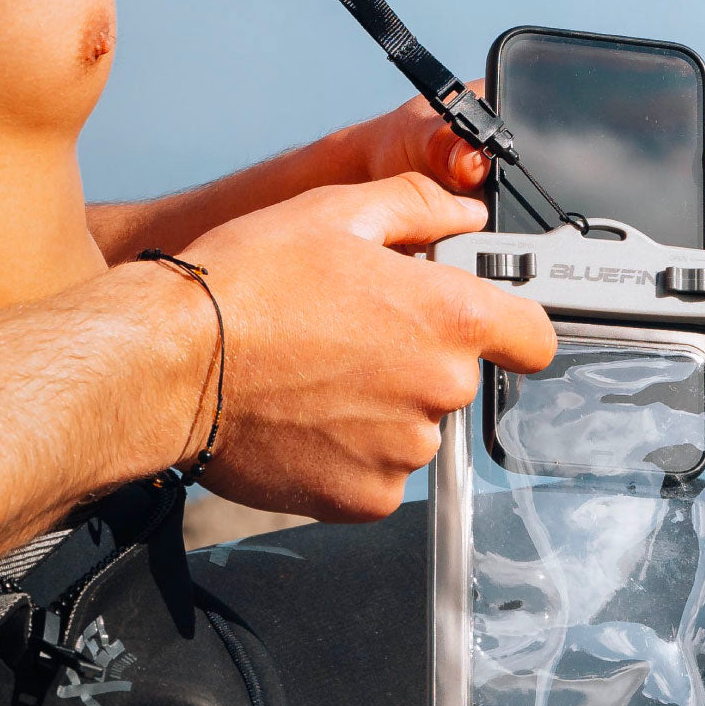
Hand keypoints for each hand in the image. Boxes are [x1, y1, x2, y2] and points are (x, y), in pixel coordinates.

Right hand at [174, 173, 555, 521]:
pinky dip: (351, 453)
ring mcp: (405, 451)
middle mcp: (440, 390)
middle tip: (352, 335)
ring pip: (416, 427)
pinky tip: (306, 418)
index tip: (486, 325)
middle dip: (418, 358)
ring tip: (316, 375)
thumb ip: (417, 206)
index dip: (512, 327)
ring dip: (382, 407)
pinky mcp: (366, 498)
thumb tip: (462, 212)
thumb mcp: (335, 212)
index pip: (534, 338)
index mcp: (450, 318)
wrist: (170, 367)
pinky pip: (380, 474)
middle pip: (459, 379)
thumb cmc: (245, 285)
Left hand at [368, 71, 704, 249]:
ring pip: (676, 208)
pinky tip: (665, 285)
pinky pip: (645, 251)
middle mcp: (591, 147)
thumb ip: (437, 145)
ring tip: (697, 255)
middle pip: (691, 153)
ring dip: (699, 229)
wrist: (382, 205)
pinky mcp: (591, 244)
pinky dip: (665, 266)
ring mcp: (596, 195)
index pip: (672, 91)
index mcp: (564, 107)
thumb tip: (471, 161)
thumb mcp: (413, 143)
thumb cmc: (400, 157)